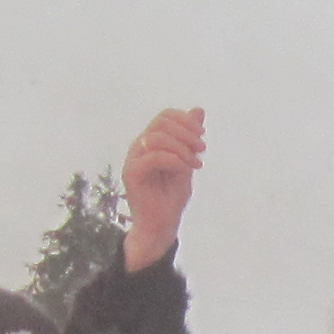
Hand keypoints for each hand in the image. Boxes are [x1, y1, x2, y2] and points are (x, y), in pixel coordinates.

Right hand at [120, 106, 205, 269]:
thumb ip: (190, 138)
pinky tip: (186, 169)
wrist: (162, 224)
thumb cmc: (171, 196)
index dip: (185, 121)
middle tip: (201, 149)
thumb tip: (198, 110)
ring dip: (182, 147)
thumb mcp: (187, 161)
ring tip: (195, 163)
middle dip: (186, 133)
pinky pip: (153, 157)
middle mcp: (140, 147)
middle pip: (161, 123)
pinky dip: (174, 160)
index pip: (165, 116)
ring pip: (157, 138)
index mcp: (151, 141)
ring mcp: (133, 159)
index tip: (202, 136)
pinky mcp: (132, 173)